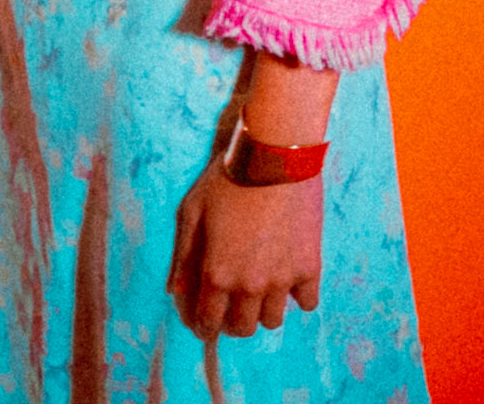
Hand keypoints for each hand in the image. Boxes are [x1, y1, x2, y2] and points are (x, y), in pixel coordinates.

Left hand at [167, 154, 322, 340]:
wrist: (275, 153)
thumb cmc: (228, 177)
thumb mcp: (192, 210)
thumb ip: (182, 255)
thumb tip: (173, 290)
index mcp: (217, 273)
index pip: (208, 323)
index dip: (203, 325)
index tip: (205, 319)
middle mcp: (249, 286)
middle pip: (243, 329)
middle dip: (233, 320)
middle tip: (233, 302)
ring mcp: (282, 279)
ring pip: (273, 320)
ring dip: (263, 309)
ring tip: (261, 288)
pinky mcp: (310, 266)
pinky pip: (307, 303)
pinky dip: (298, 296)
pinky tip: (289, 277)